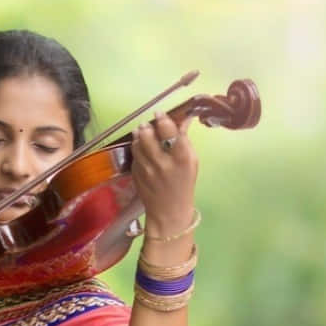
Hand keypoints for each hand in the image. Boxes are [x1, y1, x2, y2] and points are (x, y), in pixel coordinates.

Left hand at [131, 110, 198, 239]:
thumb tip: (182, 119)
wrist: (169, 211)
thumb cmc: (184, 184)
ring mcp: (147, 169)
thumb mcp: (192, 161)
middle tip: (149, 125)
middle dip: (148, 126)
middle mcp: (163, 162)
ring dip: (139, 135)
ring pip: (137, 143)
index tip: (160, 114)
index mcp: (181, 158)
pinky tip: (142, 149)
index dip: (163, 119)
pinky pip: (134, 155)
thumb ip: (184, 140)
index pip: (169, 131)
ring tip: (143, 133)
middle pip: (148, 134)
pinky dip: (137, 149)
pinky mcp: (136, 174)